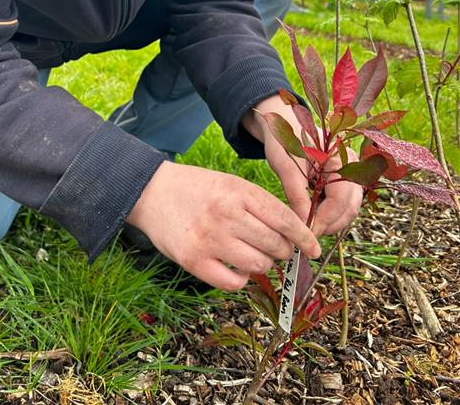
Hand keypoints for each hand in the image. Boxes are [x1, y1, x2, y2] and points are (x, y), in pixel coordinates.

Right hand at [126, 161, 320, 290]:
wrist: (152, 192)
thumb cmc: (198, 188)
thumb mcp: (231, 183)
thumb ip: (259, 205)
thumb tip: (294, 234)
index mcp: (238, 191)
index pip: (284, 219)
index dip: (304, 237)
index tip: (314, 249)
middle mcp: (225, 214)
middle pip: (275, 244)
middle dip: (283, 251)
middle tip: (276, 248)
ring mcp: (209, 239)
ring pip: (258, 265)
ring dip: (263, 264)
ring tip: (254, 255)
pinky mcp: (193, 260)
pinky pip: (233, 282)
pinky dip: (241, 279)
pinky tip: (237, 268)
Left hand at [243, 95, 362, 236]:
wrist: (284, 126)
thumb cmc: (284, 142)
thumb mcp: (285, 165)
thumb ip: (295, 192)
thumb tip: (302, 224)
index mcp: (341, 158)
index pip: (341, 199)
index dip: (325, 219)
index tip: (307, 233)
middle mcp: (353, 167)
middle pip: (350, 208)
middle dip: (329, 225)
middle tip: (307, 235)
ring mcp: (351, 176)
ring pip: (348, 210)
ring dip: (330, 223)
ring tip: (308, 227)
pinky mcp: (344, 183)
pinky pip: (342, 206)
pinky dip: (329, 216)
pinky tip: (312, 217)